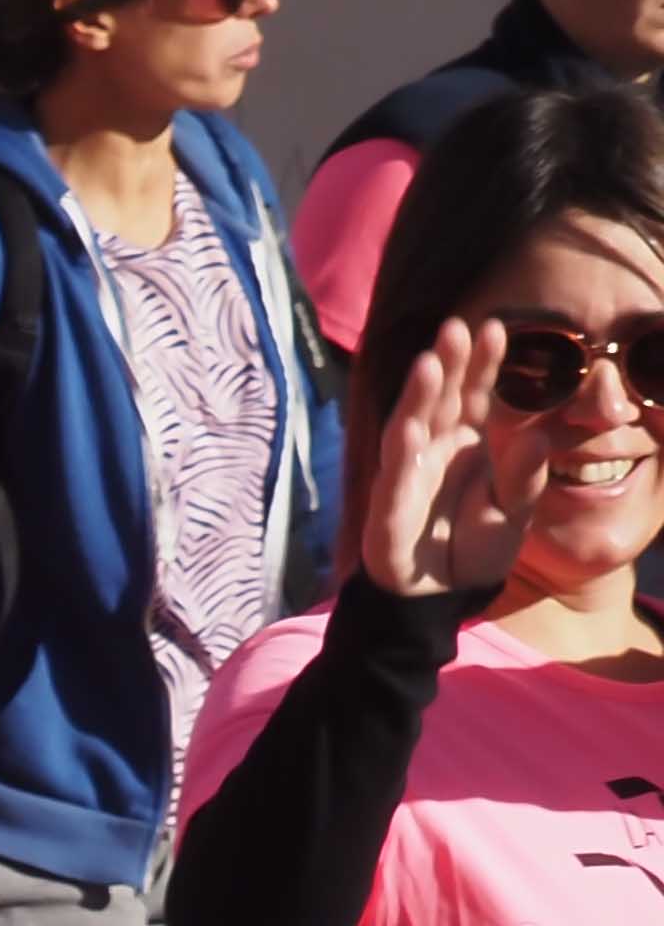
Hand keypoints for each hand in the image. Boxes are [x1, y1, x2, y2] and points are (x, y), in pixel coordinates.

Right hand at [354, 313, 546, 604]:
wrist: (442, 597)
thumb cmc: (476, 548)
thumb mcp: (514, 511)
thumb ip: (524, 475)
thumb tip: (535, 434)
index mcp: (466, 444)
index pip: (474, 396)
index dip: (482, 364)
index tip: (497, 328)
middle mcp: (434, 450)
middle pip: (441, 399)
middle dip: (447, 364)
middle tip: (457, 328)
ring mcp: (408, 474)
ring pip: (412, 424)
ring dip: (419, 395)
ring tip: (431, 361)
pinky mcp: (390, 506)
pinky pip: (396, 474)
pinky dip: (403, 448)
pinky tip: (411, 423)